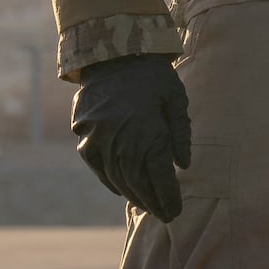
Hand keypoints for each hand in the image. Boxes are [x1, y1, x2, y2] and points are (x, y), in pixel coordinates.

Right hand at [68, 50, 190, 218]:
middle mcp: (122, 142)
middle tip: (165, 215)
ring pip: (118, 179)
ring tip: (147, 205)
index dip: (168, 197)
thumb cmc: (152, 76)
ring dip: (133, 195)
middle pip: (138, 184)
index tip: (176, 211)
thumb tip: (183, 166)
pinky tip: (124, 189)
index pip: (160, 177)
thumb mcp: (176, 99)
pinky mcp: (85, 137)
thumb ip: (180, 133)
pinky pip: (98, 168)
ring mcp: (99, 141)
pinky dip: (111, 181)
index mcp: (148, 133)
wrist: (112, 54)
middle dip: (153, 202)